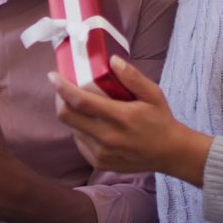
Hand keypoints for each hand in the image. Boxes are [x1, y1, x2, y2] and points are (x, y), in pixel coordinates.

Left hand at [51, 55, 213, 186]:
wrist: (169, 153)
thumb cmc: (160, 120)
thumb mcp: (153, 94)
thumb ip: (132, 77)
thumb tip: (112, 60)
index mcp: (120, 117)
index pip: (81, 101)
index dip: (62, 88)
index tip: (53, 75)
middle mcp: (107, 137)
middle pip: (67, 117)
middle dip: (59, 99)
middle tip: (62, 88)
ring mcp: (101, 153)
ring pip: (72, 129)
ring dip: (72, 114)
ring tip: (81, 104)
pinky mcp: (99, 163)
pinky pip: (80, 142)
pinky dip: (80, 129)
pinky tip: (92, 123)